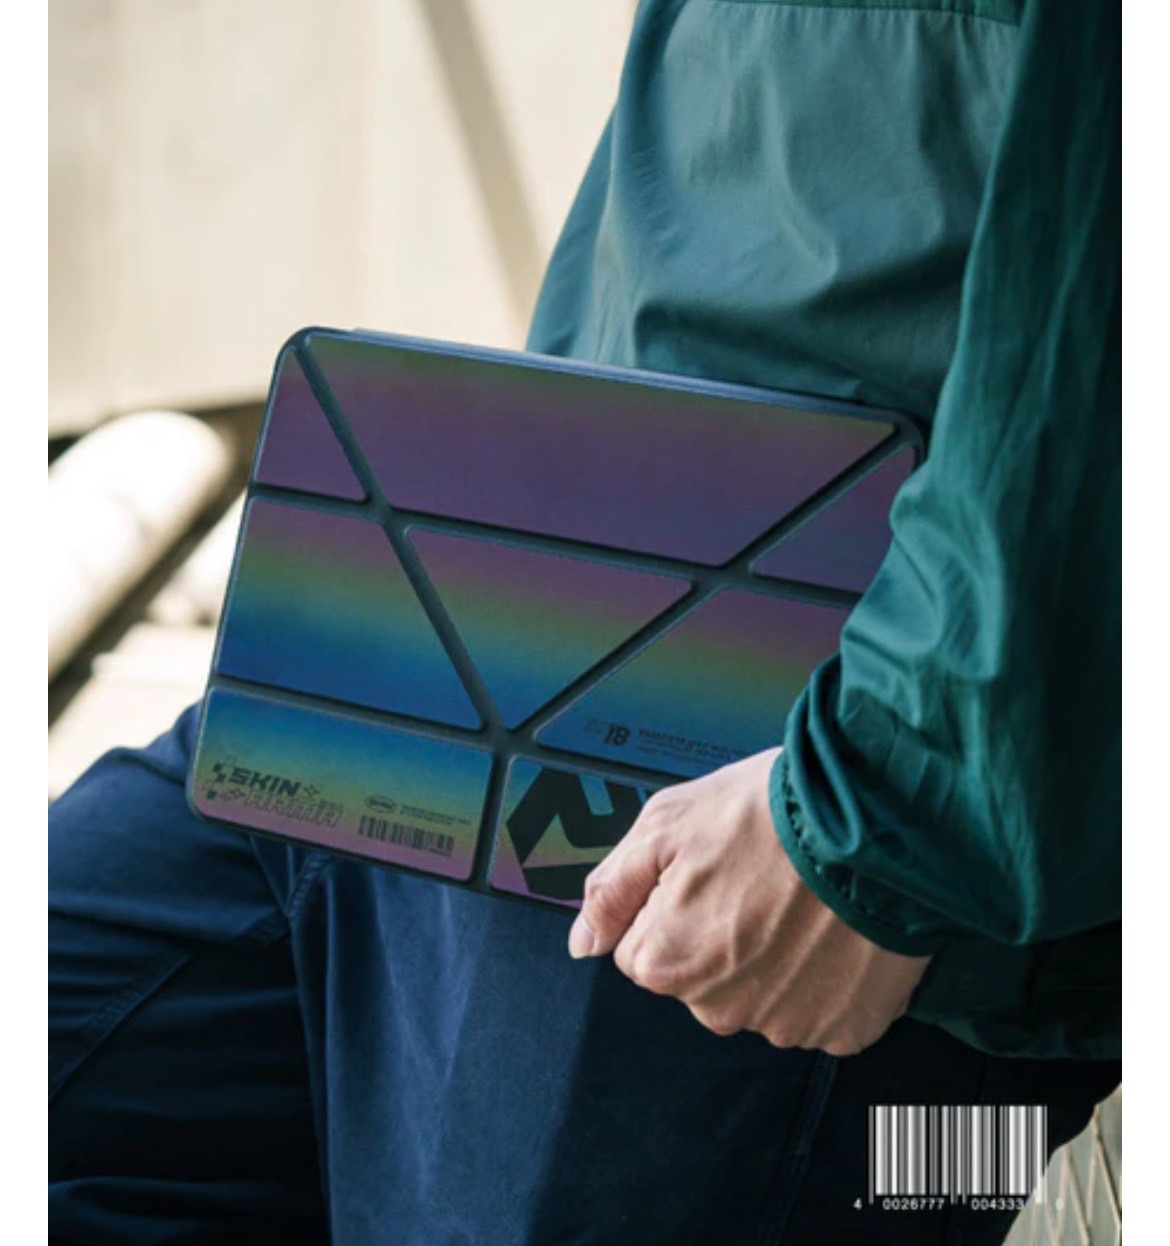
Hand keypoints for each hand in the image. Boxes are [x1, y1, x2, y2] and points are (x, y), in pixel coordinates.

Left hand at [567, 747, 929, 1055]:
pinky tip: (835, 929)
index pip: (641, 950)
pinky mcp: (845, 1028)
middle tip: (758, 878)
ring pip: (757, 992)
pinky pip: (817, 1007)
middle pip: (699, 976)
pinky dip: (823, 975)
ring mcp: (786, 1024)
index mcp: (665, 962)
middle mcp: (720, 1009)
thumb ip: (612, 890)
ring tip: (802, 898)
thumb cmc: (770, 814)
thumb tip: (583, 943)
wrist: (879, 822)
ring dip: (772, 955)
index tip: (709, 871)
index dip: (669, 904)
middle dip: (717, 932)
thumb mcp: (665, 824)